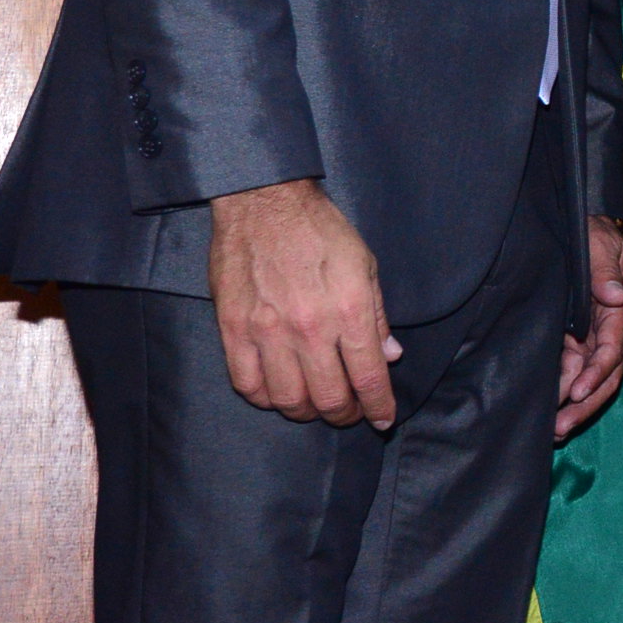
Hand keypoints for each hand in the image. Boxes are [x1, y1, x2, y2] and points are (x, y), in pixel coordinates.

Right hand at [209, 177, 399, 428]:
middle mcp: (309, 328)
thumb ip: (377, 315)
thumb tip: (390, 356)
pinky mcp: (233, 330)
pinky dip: (267, 398)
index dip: (379, 406)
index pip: (369, 376)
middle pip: (328, 398)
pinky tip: (279, 391)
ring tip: (316, 403)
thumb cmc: (321, 230)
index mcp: (349, 309)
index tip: (383, 419)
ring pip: (288, 400)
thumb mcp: (365, 264)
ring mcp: (268, 332)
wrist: (264, 202)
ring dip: (306, 411)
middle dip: (345, 414)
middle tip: (349, 412)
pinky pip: (248, 384)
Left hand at [557, 216, 622, 436]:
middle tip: (562, 426)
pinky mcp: (569, 340)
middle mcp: (604, 329)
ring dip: (573, 406)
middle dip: (586, 403)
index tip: (578, 390)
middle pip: (603, 375)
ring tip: (553, 430)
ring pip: (585, 379)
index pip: (611, 349)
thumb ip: (605, 270)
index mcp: (615, 311)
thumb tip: (614, 297)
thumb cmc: (593, 235)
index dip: (597, 372)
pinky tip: (545, 409)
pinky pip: (568, 371)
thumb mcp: (600, 245)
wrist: (577, 230)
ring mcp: (587, 337)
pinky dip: (560, 391)